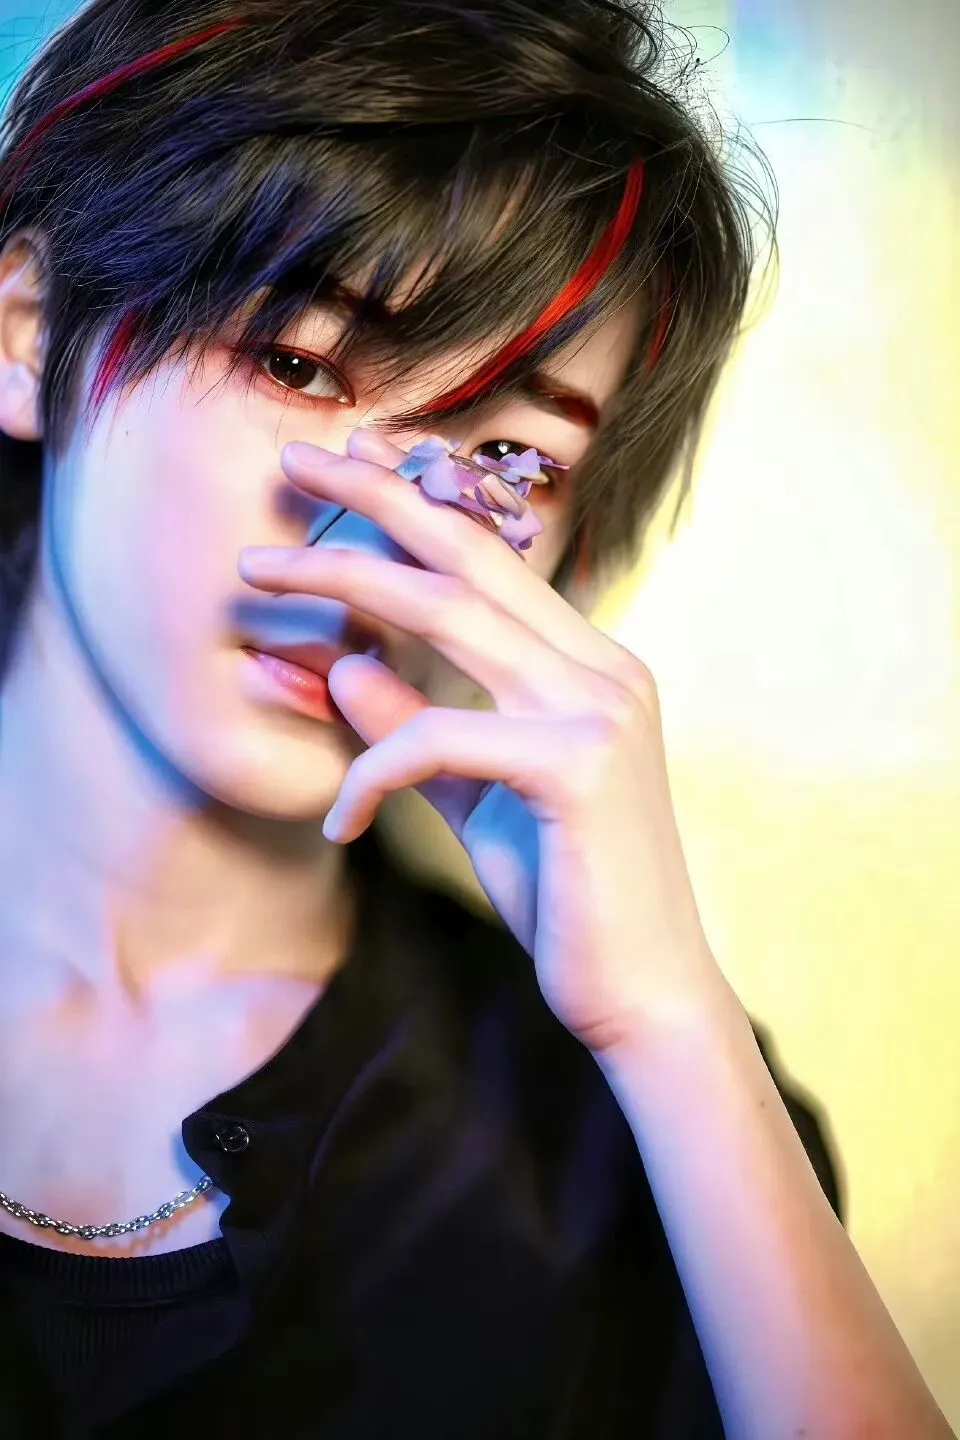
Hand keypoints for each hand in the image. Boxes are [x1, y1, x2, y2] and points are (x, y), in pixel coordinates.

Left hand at [238, 429, 730, 1053]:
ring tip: (253, 575)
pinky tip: (339, 822)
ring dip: (341, 584)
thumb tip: (343, 665)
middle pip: (468, 555)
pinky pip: (437, 739)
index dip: (419, 499)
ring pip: (448, 614)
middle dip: (371, 497)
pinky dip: (370, 770)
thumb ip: (414, 726)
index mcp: (589, 666)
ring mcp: (597, 709)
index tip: (352, 457)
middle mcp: (602, 668)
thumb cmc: (565, 893)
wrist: (640, 996)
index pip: (494, 557)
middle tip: (288, 458)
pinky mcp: (577, 766)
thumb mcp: (471, 796)